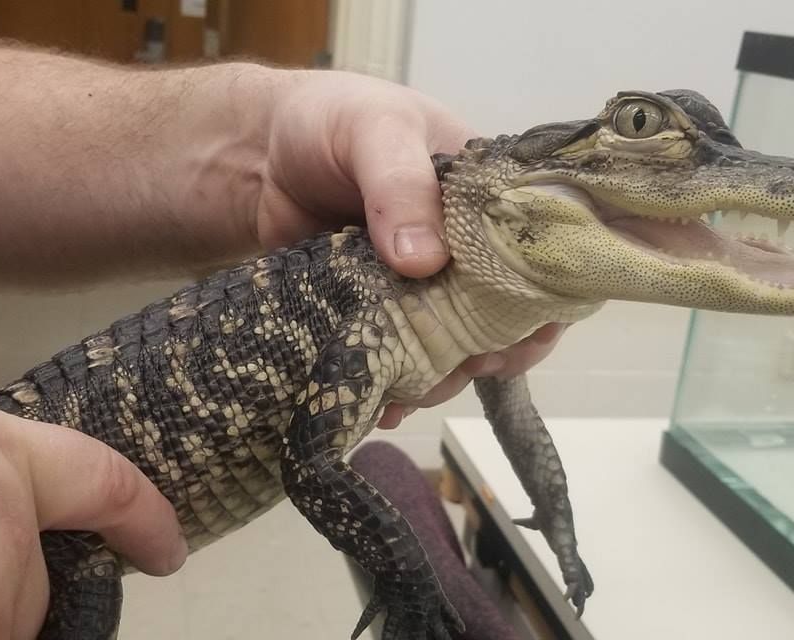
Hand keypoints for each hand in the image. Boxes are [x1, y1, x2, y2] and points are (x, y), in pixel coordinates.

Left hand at [257, 72, 566, 419]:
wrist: (254, 151)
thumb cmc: (329, 121)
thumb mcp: (374, 130)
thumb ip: (400, 184)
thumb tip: (425, 261)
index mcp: (486, 199)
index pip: (539, 256)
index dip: (539, 301)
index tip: (517, 336)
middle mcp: (463, 249)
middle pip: (501, 316)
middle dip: (489, 352)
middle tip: (460, 368)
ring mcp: (419, 287)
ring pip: (450, 348)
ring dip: (438, 377)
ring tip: (409, 390)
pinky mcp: (373, 314)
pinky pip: (396, 360)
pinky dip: (393, 387)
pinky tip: (380, 403)